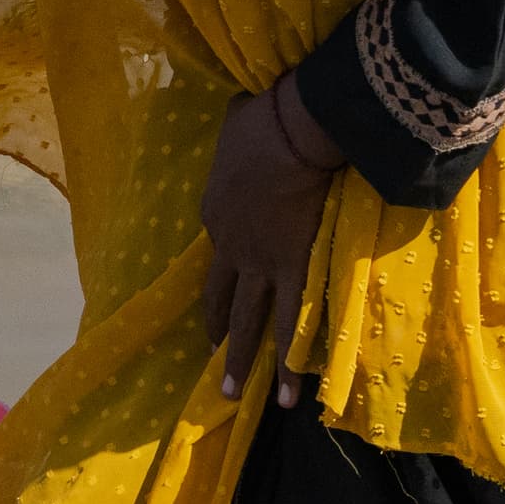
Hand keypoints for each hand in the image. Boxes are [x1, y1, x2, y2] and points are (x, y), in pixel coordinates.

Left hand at [200, 75, 341, 406]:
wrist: (287, 135)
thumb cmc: (262, 120)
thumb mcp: (237, 121)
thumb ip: (243, 127)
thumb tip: (248, 108)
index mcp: (214, 212)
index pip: (219, 242)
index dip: (228, 257)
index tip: (234, 270)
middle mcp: (230, 247)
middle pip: (220, 297)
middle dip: (216, 330)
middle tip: (211, 360)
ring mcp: (260, 265)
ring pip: (248, 322)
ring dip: (241, 360)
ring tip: (235, 394)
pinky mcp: (292, 272)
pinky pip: (291, 324)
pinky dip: (289, 362)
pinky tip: (290, 394)